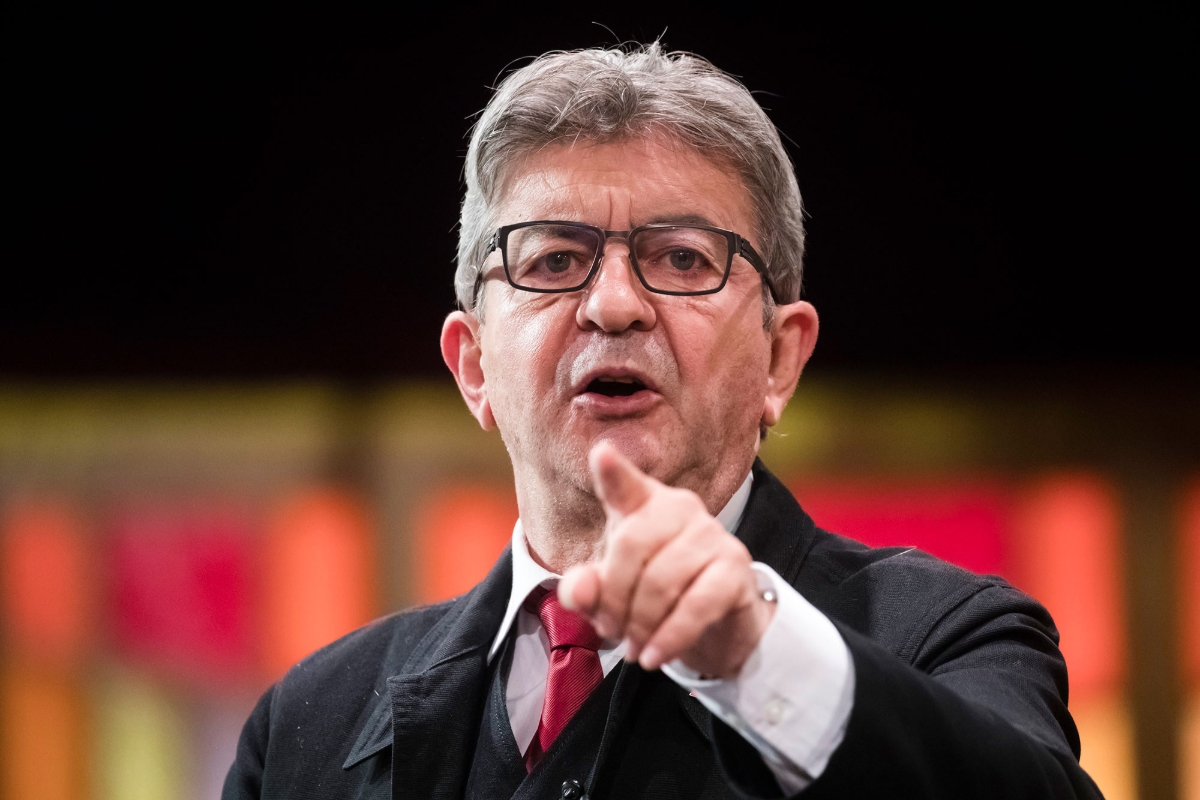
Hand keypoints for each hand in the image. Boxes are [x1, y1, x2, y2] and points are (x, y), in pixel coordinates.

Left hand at [558, 442, 774, 677]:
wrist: (717, 625)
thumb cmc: (656, 597)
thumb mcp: (612, 595)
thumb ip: (587, 590)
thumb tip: (577, 589)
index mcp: (644, 504)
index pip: (624, 484)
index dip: (612, 472)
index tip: (601, 454)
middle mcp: (680, 508)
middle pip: (631, 546)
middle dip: (614, 598)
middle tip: (611, 632)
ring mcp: (711, 534)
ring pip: (662, 579)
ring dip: (641, 624)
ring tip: (634, 648)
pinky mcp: (736, 567)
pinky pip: (697, 603)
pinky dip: (671, 635)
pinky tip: (656, 656)